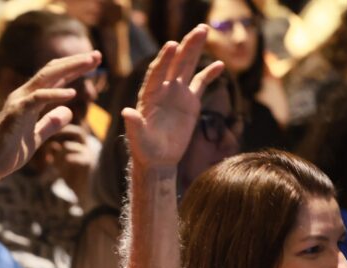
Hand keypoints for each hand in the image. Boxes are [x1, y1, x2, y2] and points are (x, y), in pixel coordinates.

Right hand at [0, 51, 101, 196]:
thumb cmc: (8, 153)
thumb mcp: (36, 138)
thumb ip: (50, 124)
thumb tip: (68, 112)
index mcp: (29, 100)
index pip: (54, 78)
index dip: (74, 69)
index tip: (94, 63)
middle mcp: (23, 95)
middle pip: (53, 71)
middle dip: (76, 62)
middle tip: (98, 55)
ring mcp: (19, 101)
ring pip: (47, 77)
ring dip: (70, 68)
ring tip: (91, 63)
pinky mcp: (16, 112)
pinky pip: (38, 98)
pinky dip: (55, 94)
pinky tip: (73, 93)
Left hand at [122, 25, 223, 168]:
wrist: (158, 159)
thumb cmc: (144, 150)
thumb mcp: (137, 138)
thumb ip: (134, 124)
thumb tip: (126, 112)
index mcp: (149, 95)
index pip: (157, 73)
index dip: (163, 59)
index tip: (171, 45)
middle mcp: (163, 90)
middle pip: (175, 63)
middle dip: (186, 46)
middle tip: (199, 29)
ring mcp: (177, 94)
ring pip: (188, 67)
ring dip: (195, 50)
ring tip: (205, 31)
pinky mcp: (190, 102)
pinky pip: (200, 84)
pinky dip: (209, 74)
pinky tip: (220, 64)